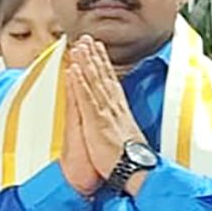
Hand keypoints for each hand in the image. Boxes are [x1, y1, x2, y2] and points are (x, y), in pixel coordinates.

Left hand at [66, 38, 146, 189]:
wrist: (137, 171)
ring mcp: (105, 113)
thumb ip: (123, 125)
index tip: (99, 50)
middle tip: (88, 38)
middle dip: (95, 56)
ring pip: (94, 82)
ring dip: (86, 63)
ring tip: (79, 46)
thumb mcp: (128, 138)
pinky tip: (74, 68)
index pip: (111, 83)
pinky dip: (80, 82)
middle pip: (103, 77)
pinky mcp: (97, 121)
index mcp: (120, 112)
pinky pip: (87, 98)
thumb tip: (122, 120)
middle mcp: (114, 108)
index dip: (104, 65)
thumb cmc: (131, 160)